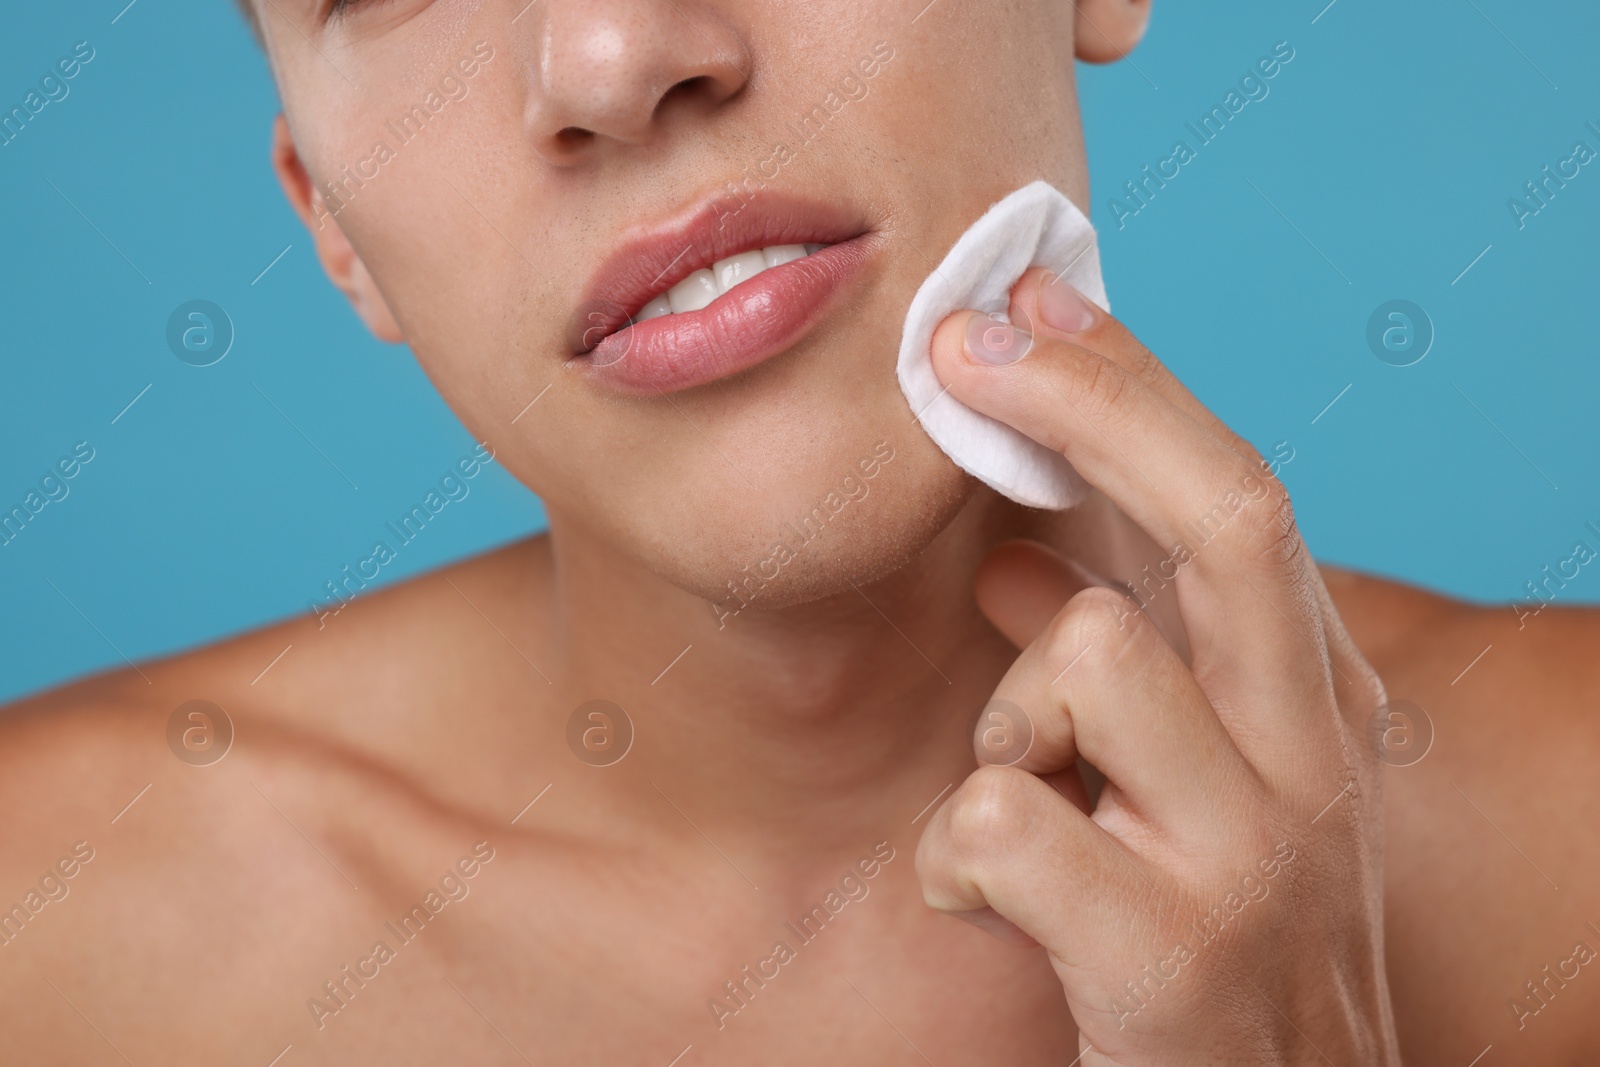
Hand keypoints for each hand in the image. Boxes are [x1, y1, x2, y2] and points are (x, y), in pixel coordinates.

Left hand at [913, 269, 1400, 1063]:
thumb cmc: (1211, 926)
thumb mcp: (1192, 773)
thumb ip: (1123, 653)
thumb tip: (1011, 542)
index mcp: (1312, 700)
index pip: (1241, 492)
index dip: (1128, 382)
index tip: (1024, 300)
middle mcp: (1310, 759)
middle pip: (1228, 515)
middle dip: (1091, 402)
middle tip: (967, 350)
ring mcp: (1250, 857)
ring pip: (1088, 653)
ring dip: (1006, 709)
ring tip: (1012, 784)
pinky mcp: (1169, 959)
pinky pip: (1003, 818)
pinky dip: (954, 849)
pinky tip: (975, 893)